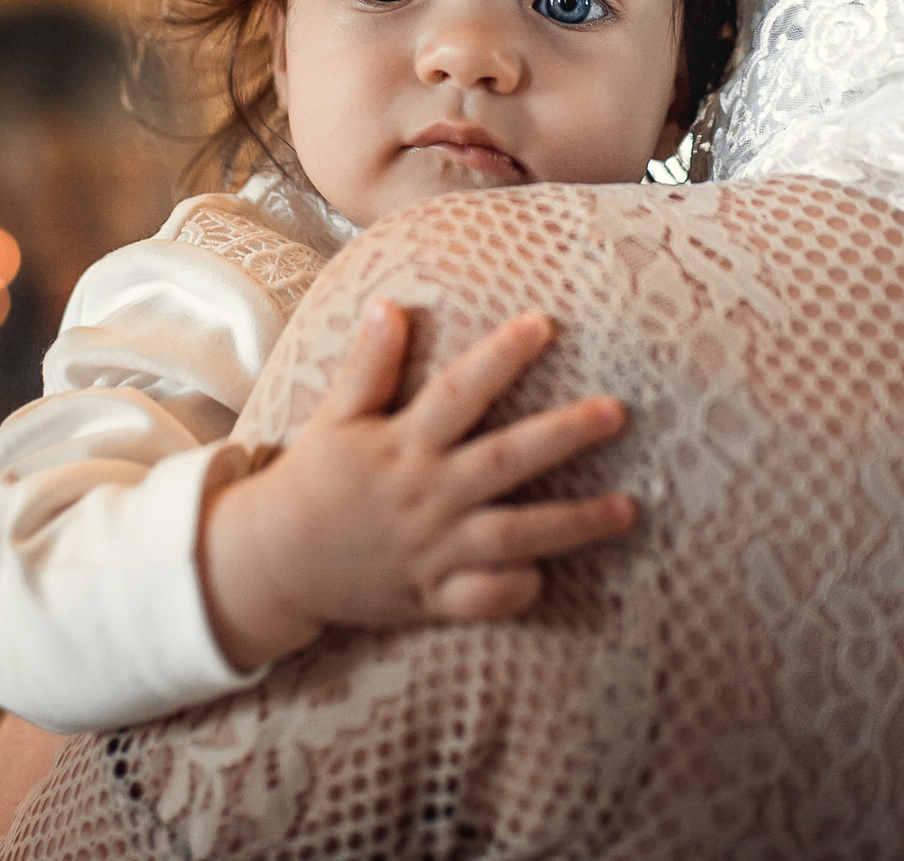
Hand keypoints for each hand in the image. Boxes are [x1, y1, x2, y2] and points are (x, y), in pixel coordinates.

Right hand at [198, 299, 635, 672]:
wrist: (274, 563)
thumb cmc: (314, 480)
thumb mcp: (334, 418)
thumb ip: (368, 366)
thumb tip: (391, 305)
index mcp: (402, 445)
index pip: (458, 392)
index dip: (500, 357)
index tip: (544, 324)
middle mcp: (424, 495)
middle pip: (504, 462)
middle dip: (563, 437)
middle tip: (617, 412)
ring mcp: (432, 550)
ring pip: (512, 537)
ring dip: (572, 525)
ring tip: (629, 510)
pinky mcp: (431, 597)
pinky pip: (483, 600)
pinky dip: (514, 590)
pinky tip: (550, 575)